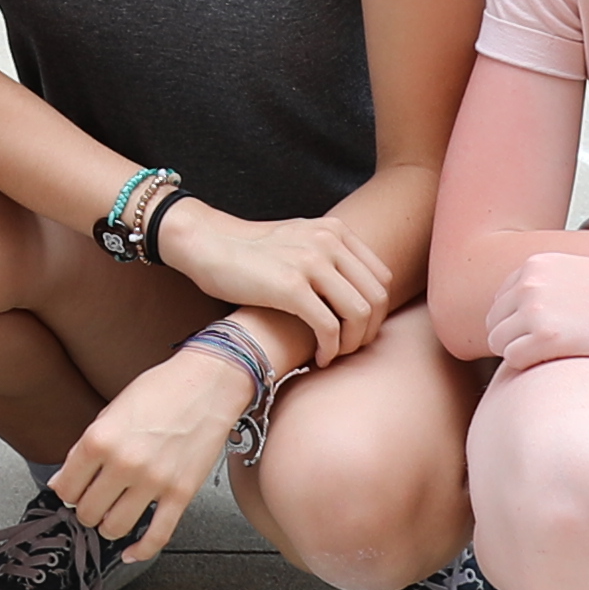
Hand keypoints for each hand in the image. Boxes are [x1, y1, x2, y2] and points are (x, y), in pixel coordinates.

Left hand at [50, 335, 253, 564]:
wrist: (208, 383)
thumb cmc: (159, 390)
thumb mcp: (110, 411)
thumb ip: (86, 449)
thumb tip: (62, 481)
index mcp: (99, 439)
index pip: (65, 488)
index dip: (66, 492)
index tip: (73, 490)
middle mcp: (124, 463)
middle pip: (87, 512)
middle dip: (87, 510)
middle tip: (94, 501)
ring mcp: (153, 481)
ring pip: (114, 528)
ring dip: (108, 527)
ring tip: (112, 515)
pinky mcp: (180, 494)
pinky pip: (156, 537)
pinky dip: (139, 551)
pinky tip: (130, 553)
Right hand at [151, 204, 389, 368]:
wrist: (207, 244)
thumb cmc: (250, 252)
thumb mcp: (298, 240)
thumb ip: (328, 255)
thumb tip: (353, 289)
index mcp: (335, 231)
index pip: (381, 277)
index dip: (378, 311)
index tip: (360, 330)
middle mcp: (328, 242)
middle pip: (376, 297)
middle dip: (369, 331)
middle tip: (350, 349)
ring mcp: (311, 263)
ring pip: (359, 313)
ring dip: (352, 343)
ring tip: (334, 354)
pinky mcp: (291, 287)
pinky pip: (329, 327)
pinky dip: (330, 349)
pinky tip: (318, 358)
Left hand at [479, 253, 588, 373]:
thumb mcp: (579, 275)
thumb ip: (548, 287)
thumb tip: (522, 314)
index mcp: (536, 264)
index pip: (500, 300)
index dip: (517, 322)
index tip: (543, 333)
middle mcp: (529, 283)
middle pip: (494, 322)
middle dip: (514, 338)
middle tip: (548, 350)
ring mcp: (535, 309)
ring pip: (499, 343)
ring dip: (521, 353)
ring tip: (555, 355)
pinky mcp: (546, 338)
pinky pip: (514, 360)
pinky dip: (529, 366)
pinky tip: (558, 361)